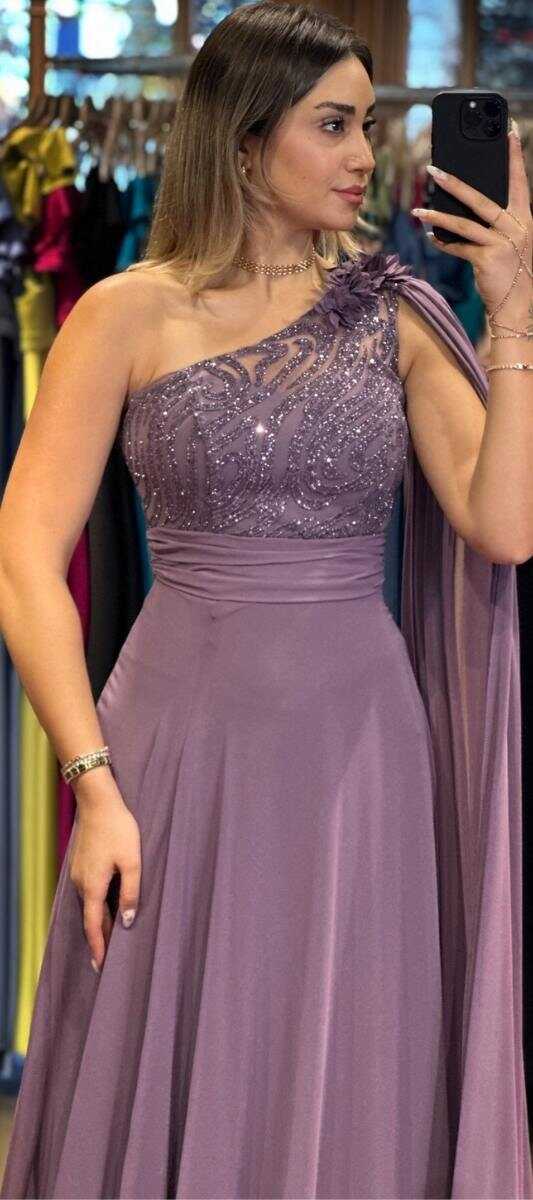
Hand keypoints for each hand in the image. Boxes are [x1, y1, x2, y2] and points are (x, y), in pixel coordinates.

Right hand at [68, 789, 141, 972]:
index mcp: (92, 886)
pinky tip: (105, 907)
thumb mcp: (132, 861)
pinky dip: (96, 905)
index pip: (93, 926)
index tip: (101, 967)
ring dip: (98, 921)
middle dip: (100, 938)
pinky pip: (88, 892)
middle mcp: (81, 883)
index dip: (98, 947)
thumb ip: (130, 892)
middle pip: (90, 918)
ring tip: (110, 937)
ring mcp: (78, 873)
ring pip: (89, 904)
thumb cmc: (118, 829)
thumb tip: (128, 921)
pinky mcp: (80, 863)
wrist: (97, 802)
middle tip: (109, 958)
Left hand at [411, 124, 531, 321]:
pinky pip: (459, 247)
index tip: (508, 130)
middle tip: (433, 169)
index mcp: (524, 218)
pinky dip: (444, 243)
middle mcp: (516, 227)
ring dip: (438, 215)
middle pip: (481, 199)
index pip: (519, 181)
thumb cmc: (510, 270)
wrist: (515, 304)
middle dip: (456, 183)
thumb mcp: (510, 241)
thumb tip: (464, 203)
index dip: (514, 156)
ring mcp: (502, 243)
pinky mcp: (487, 260)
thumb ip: (496, 222)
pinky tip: (432, 237)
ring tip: (419, 209)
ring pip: (464, 223)